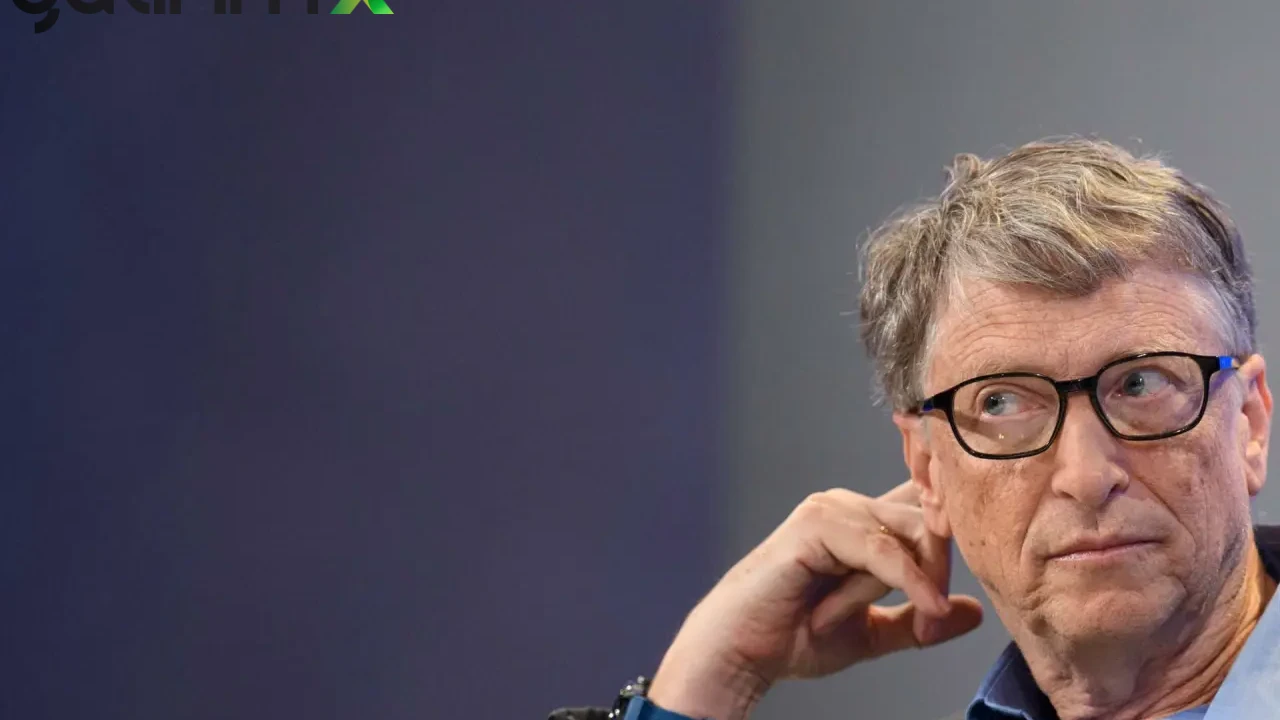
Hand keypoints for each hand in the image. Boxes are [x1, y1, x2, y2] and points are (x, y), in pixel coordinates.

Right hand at [647, 481, 983, 719]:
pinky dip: (910, 581)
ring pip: (911, 531)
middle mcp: (848, 505)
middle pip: (929, 516)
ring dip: (925, 581)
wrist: (744, 651)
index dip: (956, 522)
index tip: (989, 558)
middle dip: (946, 568)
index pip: (924, 500)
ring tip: (924, 623)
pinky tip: (927, 608)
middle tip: (939, 617)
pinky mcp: (816, 524)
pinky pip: (883, 548)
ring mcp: (830, 509)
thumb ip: (918, 617)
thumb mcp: (872, 631)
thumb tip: (971, 610)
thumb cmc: (793, 637)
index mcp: (862, 522)